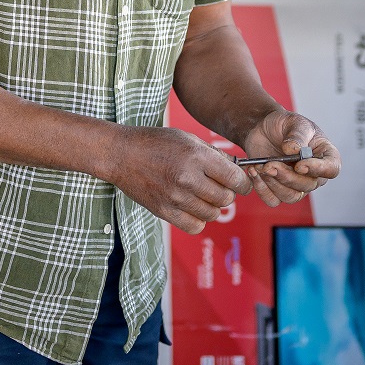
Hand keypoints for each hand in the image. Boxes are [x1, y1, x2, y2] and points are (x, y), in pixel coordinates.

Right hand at [103, 127, 252, 234]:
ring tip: (202, 195)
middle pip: (226, 199)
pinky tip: (192, 206)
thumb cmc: (155, 142)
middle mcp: (188, 179)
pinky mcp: (164, 212)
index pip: (235, 179)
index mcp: (197, 157)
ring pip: (212, 214)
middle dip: (227, 193)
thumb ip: (214, 154)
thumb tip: (237, 168)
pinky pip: (195, 226)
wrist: (121, 154)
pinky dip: (198, 219)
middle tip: (217, 186)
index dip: (243, 182)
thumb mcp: (188, 138)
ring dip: (212, 206)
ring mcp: (175, 198)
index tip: (240, 183)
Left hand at [238, 110, 340, 207]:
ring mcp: (296, 184)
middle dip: (287, 177)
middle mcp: (313, 174)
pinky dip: (261, 188)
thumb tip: (293, 150)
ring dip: (273, 183)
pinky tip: (253, 171)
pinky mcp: (278, 190)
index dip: (318, 170)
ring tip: (260, 166)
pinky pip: (273, 199)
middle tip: (270, 164)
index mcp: (324, 155)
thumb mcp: (293, 122)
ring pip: (290, 196)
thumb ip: (296, 135)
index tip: (300, 165)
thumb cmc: (284, 124)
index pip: (331, 169)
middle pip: (308, 186)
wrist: (263, 130)